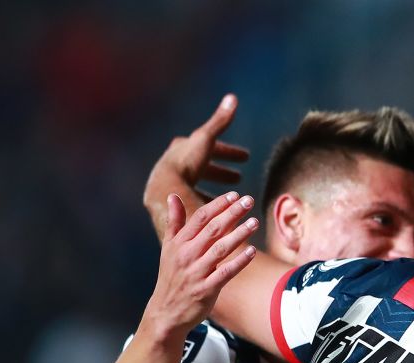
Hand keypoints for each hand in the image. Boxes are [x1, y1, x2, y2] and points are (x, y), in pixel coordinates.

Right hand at [140, 192, 258, 343]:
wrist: (165, 312)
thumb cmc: (171, 277)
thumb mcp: (168, 249)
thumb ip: (174, 223)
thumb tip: (172, 196)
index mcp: (179, 243)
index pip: (200, 218)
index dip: (218, 205)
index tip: (234, 194)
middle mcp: (187, 255)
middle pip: (212, 229)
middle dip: (231, 213)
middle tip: (248, 201)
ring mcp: (196, 272)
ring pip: (220, 249)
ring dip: (239, 234)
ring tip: (255, 222)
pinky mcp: (206, 289)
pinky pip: (225, 272)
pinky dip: (239, 262)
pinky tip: (253, 251)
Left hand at [143, 94, 250, 229]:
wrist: (167, 189)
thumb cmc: (187, 163)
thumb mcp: (206, 138)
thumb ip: (220, 121)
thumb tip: (232, 97)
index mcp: (184, 148)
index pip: (210, 145)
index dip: (229, 151)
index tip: (246, 157)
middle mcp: (176, 164)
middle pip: (203, 166)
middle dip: (221, 171)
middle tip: (238, 177)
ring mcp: (174, 184)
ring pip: (197, 186)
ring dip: (214, 189)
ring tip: (232, 198)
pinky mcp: (174, 201)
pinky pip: (194, 202)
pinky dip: (208, 204)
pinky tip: (219, 213)